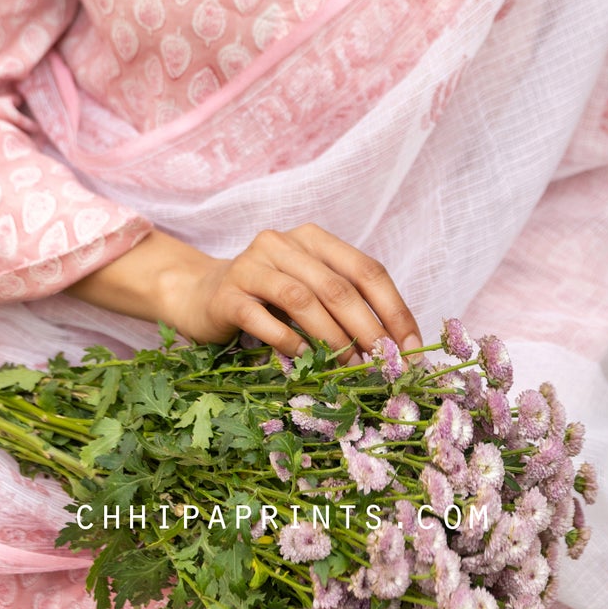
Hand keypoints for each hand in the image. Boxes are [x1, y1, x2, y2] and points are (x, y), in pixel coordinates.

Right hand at [76, 224, 421, 363]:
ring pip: (303, 300)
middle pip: (338, 286)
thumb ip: (343, 306)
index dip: (394, 309)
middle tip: (385, 365)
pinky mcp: (227, 294)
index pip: (366, 269)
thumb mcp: (307, 293)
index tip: (411, 347)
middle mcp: (283, 244)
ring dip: (333, 339)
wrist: (196, 294)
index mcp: (313, 239)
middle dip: (368, 329)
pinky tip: (304, 362)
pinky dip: (289, 343)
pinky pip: (264, 319)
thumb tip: (395, 349)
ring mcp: (252, 266)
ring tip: (351, 369)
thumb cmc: (264, 299)